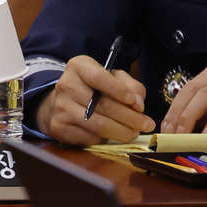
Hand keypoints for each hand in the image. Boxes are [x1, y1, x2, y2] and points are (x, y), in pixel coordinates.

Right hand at [36, 55, 153, 144]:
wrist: (63, 103)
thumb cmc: (95, 89)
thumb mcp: (114, 78)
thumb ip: (131, 86)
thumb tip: (138, 105)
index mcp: (78, 67)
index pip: (98, 77)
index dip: (119, 91)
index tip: (136, 103)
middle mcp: (65, 85)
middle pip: (102, 105)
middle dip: (131, 118)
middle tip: (147, 125)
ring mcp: (61, 107)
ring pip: (99, 124)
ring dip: (123, 132)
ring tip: (135, 132)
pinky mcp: (60, 127)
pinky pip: (90, 138)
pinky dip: (107, 139)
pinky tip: (113, 136)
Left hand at [162, 62, 206, 133]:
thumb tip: (181, 126)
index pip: (186, 89)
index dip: (173, 109)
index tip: (164, 127)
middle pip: (191, 90)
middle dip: (177, 113)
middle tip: (169, 133)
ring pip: (205, 95)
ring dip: (190, 116)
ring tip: (182, 135)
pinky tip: (206, 133)